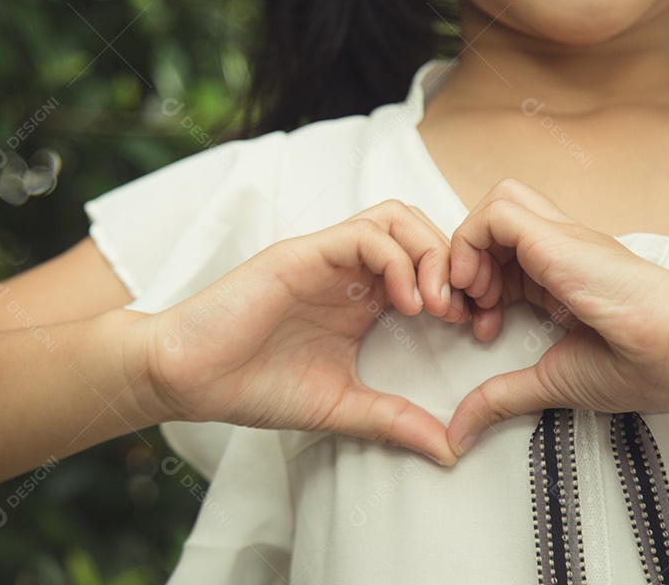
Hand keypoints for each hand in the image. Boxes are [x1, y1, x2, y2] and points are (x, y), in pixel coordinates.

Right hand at [140, 200, 468, 465]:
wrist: (191, 377)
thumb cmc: (254, 386)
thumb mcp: (340, 406)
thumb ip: (392, 419)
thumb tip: (449, 450)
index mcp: (361, 299)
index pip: (428, 266)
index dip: (462, 289)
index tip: (476, 331)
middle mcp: (348, 270)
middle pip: (423, 231)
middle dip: (456, 266)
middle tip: (465, 313)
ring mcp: (326, 257)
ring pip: (398, 218)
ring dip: (429, 254)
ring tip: (434, 305)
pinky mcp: (303, 254)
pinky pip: (364, 233)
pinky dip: (395, 259)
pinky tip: (402, 303)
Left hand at [444, 180, 668, 454]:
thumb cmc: (640, 365)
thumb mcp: (549, 382)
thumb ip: (500, 399)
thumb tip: (460, 435)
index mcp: (560, 276)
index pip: (499, 258)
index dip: (474, 289)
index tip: (478, 331)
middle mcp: (558, 251)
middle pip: (493, 226)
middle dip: (463, 265)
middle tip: (466, 311)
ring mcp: (559, 238)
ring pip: (494, 205)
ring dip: (467, 250)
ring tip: (477, 298)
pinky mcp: (556, 235)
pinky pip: (497, 212)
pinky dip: (471, 244)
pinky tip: (481, 289)